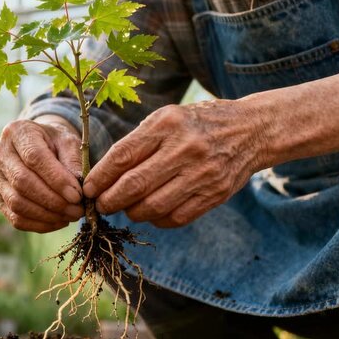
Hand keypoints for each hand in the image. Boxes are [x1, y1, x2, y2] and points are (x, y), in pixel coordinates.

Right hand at [0, 118, 83, 232]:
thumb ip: (73, 162)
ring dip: (47, 215)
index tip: (77, 195)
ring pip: (18, 203)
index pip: (35, 158)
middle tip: (78, 210)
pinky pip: (16, 218)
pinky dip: (39, 224)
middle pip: (23, 183)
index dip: (57, 180)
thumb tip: (78, 189)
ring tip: (71, 216)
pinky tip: (59, 221)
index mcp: (17, 132)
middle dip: (54, 201)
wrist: (38, 146)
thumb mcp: (68, 142)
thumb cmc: (55, 143)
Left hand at [82, 102, 264, 227]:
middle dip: (110, 201)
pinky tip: (151, 213)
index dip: (100, 178)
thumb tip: (104, 176)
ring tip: (126, 208)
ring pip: (153, 207)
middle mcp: (184, 148)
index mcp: (166, 124)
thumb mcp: (166, 118)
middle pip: (134, 185)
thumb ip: (137, 143)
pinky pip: (176, 218)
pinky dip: (157, 220)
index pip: (122, 156)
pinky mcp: (215, 194)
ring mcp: (202, 173)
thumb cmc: (196, 123)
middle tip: (101, 206)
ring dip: (132, 212)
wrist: (250, 130)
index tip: (88, 189)